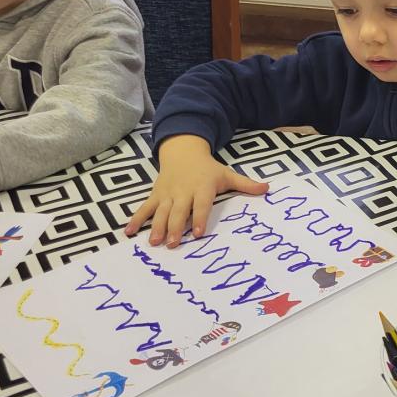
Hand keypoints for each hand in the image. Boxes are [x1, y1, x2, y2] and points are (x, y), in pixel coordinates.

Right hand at [125, 135, 268, 246]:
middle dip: (176, 227)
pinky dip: (136, 220)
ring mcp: (167, 194)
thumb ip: (246, 184)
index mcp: (202, 187)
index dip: (199, 218)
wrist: (183, 152)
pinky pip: (145, 208)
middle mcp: (183, 191)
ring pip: (161, 211)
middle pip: (179, 211)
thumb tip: (268, 189)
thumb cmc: (208, 169)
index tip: (197, 233)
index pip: (201, 204)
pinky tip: (129, 233)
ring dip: (157, 227)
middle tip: (173, 244)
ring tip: (154, 243)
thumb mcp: (227, 174)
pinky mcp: (155, 195)